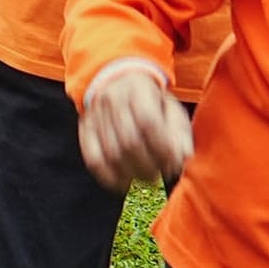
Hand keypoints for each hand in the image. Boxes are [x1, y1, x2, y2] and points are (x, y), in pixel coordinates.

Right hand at [79, 61, 190, 191]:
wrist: (118, 83)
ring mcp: (95, 116)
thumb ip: (180, 132)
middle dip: (149, 166)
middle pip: (129, 142)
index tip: (172, 163)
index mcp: (137, 89)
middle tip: (161, 176)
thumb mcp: (171, 108)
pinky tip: (125, 184)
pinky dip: (110, 178)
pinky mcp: (85, 131)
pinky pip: (93, 161)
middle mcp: (112, 100)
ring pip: (112, 154)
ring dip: (133, 175)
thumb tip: (183, 157)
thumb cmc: (151, 102)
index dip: (161, 148)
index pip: (147, 122)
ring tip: (148, 180)